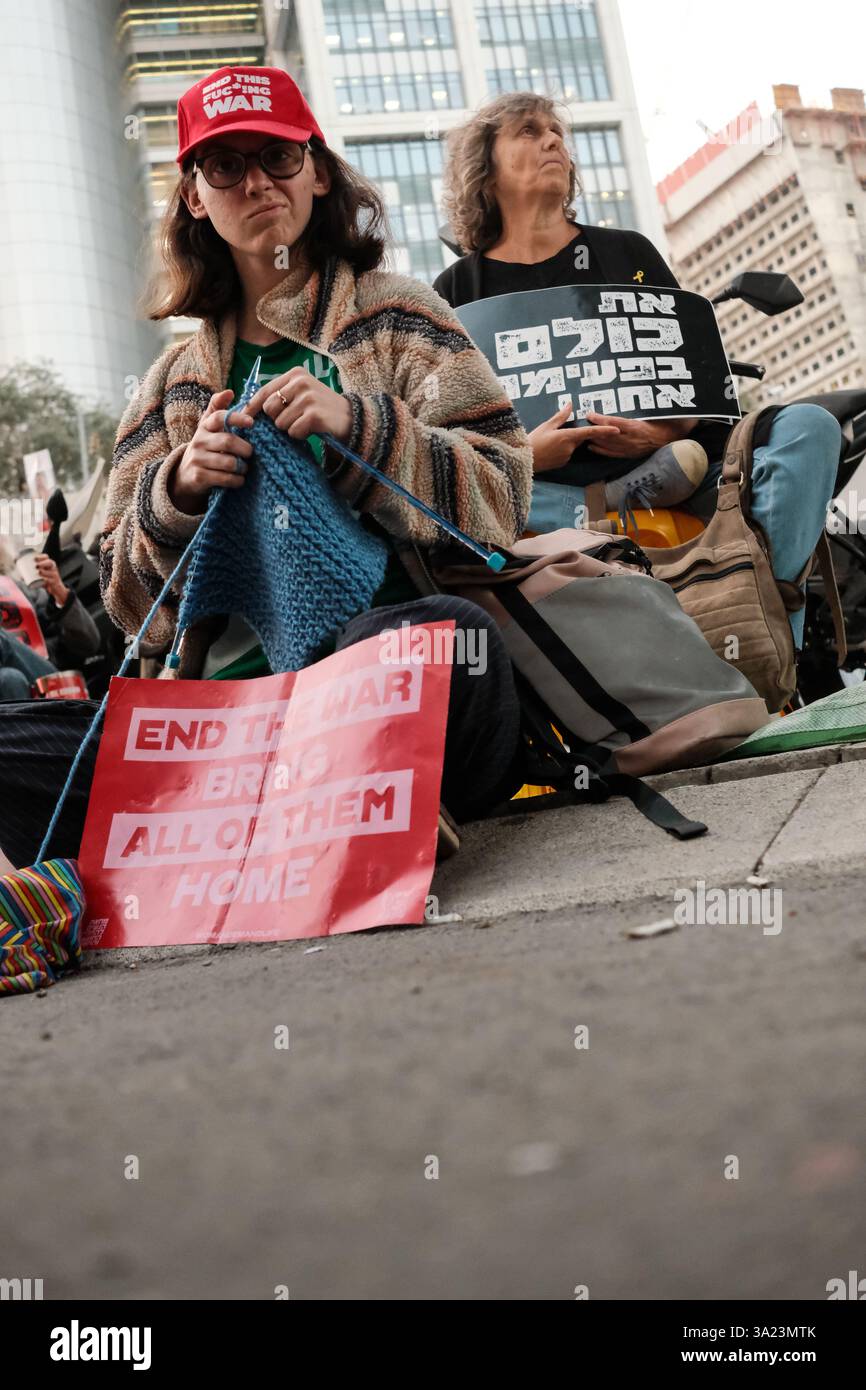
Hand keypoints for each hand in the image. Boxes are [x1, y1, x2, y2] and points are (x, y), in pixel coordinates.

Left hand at [33, 553, 68, 605]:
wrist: (56, 588)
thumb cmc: (46, 580)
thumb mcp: (41, 575)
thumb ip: (31, 575)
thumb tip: (20, 577)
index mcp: (49, 564)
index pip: (46, 557)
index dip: (41, 557)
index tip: (34, 558)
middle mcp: (53, 568)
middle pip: (49, 562)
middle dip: (43, 563)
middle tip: (36, 566)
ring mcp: (54, 575)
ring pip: (50, 571)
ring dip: (44, 571)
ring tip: (39, 572)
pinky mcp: (54, 582)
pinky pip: (51, 580)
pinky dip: (47, 580)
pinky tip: (44, 579)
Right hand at [170, 389, 254, 514]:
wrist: (185, 474)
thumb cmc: (205, 448)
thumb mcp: (208, 428)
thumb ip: (218, 409)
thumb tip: (230, 392)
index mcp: (205, 427)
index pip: (219, 417)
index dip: (235, 418)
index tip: (251, 422)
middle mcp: (199, 441)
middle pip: (228, 441)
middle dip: (245, 448)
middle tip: (251, 453)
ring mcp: (197, 459)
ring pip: (229, 462)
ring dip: (242, 467)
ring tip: (245, 468)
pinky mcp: (198, 476)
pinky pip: (224, 478)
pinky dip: (236, 480)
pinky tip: (239, 479)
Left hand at [245, 367, 352, 443]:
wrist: (350, 418)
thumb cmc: (319, 407)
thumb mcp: (299, 394)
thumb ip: (278, 395)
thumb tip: (247, 408)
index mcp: (295, 374)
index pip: (264, 391)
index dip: (252, 406)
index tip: (245, 416)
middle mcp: (301, 382)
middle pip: (269, 409)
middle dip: (277, 419)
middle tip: (294, 418)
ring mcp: (309, 398)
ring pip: (280, 423)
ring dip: (290, 428)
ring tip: (305, 422)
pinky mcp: (315, 415)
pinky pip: (293, 432)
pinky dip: (300, 435)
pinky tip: (311, 429)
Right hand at [528, 402, 619, 472]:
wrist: (524, 460)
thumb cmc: (533, 441)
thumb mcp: (546, 426)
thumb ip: (560, 416)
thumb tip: (570, 404)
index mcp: (567, 436)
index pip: (590, 432)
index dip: (605, 430)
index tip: (617, 430)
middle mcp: (570, 448)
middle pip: (579, 438)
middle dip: (572, 434)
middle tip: (555, 433)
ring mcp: (567, 457)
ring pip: (572, 446)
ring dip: (565, 442)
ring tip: (548, 441)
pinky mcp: (563, 463)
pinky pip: (566, 453)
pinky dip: (561, 449)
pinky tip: (549, 449)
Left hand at [584, 412, 694, 458]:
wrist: (670, 437)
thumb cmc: (661, 421)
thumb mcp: (650, 411)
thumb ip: (637, 407)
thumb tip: (627, 395)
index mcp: (635, 427)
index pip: (613, 423)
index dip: (600, 419)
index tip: (590, 414)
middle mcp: (631, 439)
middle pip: (607, 434)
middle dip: (593, 429)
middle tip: (582, 423)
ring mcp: (630, 448)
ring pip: (608, 444)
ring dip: (595, 439)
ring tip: (584, 433)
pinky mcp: (630, 454)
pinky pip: (613, 454)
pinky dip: (601, 451)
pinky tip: (592, 447)